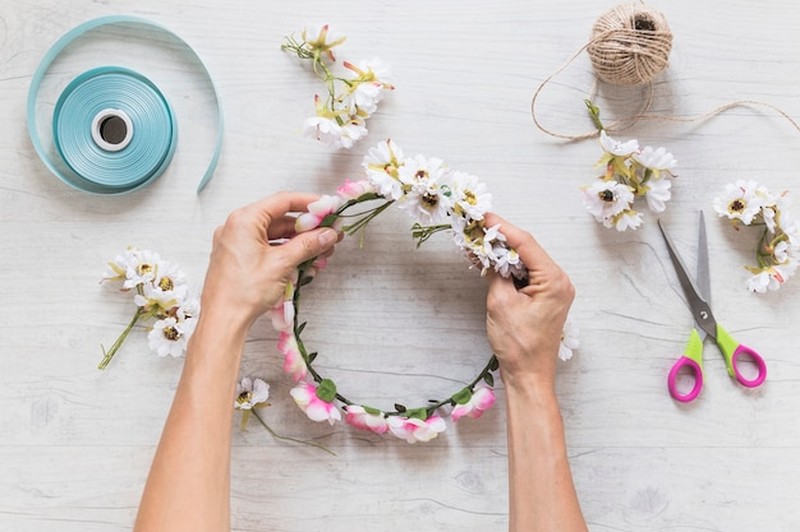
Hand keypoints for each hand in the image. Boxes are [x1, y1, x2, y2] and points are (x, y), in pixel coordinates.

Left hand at [200, 192, 337, 327]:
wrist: (223, 321)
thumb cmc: (243, 292)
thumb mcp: (282, 264)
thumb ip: (307, 245)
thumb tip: (327, 234)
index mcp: (243, 220)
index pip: (283, 201)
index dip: (309, 203)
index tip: (328, 208)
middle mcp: (237, 228)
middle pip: (280, 220)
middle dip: (308, 230)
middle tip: (330, 234)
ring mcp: (237, 244)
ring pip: (275, 237)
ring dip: (300, 245)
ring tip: (322, 254)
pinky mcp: (239, 259)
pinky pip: (267, 250)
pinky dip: (286, 255)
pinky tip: (305, 265)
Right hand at [484, 213, 574, 389]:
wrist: (529, 375)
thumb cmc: (519, 345)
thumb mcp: (501, 303)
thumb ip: (496, 273)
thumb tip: (487, 253)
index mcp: (554, 280)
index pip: (525, 244)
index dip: (502, 227)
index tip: (483, 216)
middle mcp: (559, 281)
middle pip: (527, 249)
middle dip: (501, 238)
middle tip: (477, 227)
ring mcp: (554, 290)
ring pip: (525, 261)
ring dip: (502, 253)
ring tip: (478, 242)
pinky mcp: (545, 298)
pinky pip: (526, 275)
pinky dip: (507, 268)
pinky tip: (489, 262)